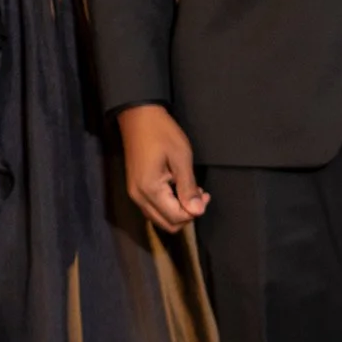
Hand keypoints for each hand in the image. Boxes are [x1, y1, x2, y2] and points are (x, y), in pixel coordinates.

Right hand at [118, 103, 208, 231]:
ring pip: (159, 219)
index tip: (206, 194)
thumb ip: (189, 187)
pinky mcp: (136, 189)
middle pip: (167, 224)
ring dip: (178, 212)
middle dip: (187, 215)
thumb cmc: (161, 133)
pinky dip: (168, 206)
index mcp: (149, 190)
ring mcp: (135, 194)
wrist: (138, 116)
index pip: (176, 217)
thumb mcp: (181, 157)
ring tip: (191, 191)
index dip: (194, 211)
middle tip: (200, 195)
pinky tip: (178, 190)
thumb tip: (198, 211)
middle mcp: (138, 198)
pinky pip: (154, 209)